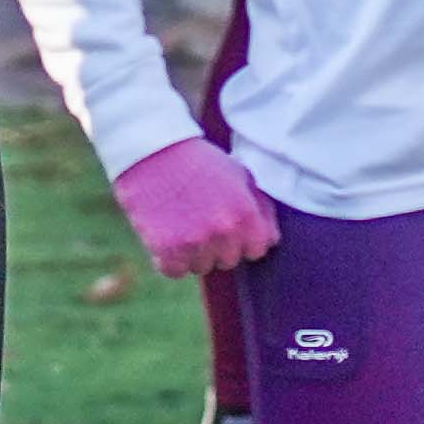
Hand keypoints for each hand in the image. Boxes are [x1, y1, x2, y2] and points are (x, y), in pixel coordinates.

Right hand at [111, 134, 279, 279]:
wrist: (153, 153)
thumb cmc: (198, 162)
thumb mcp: (239, 174)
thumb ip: (259, 208)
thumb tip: (271, 238)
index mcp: (245, 214)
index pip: (257, 250)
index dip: (243, 238)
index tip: (228, 224)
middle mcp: (225, 232)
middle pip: (228, 260)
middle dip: (218, 245)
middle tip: (199, 218)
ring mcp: (196, 243)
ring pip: (201, 267)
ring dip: (193, 252)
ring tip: (181, 222)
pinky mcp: (168, 251)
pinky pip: (175, 271)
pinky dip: (169, 259)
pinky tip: (166, 233)